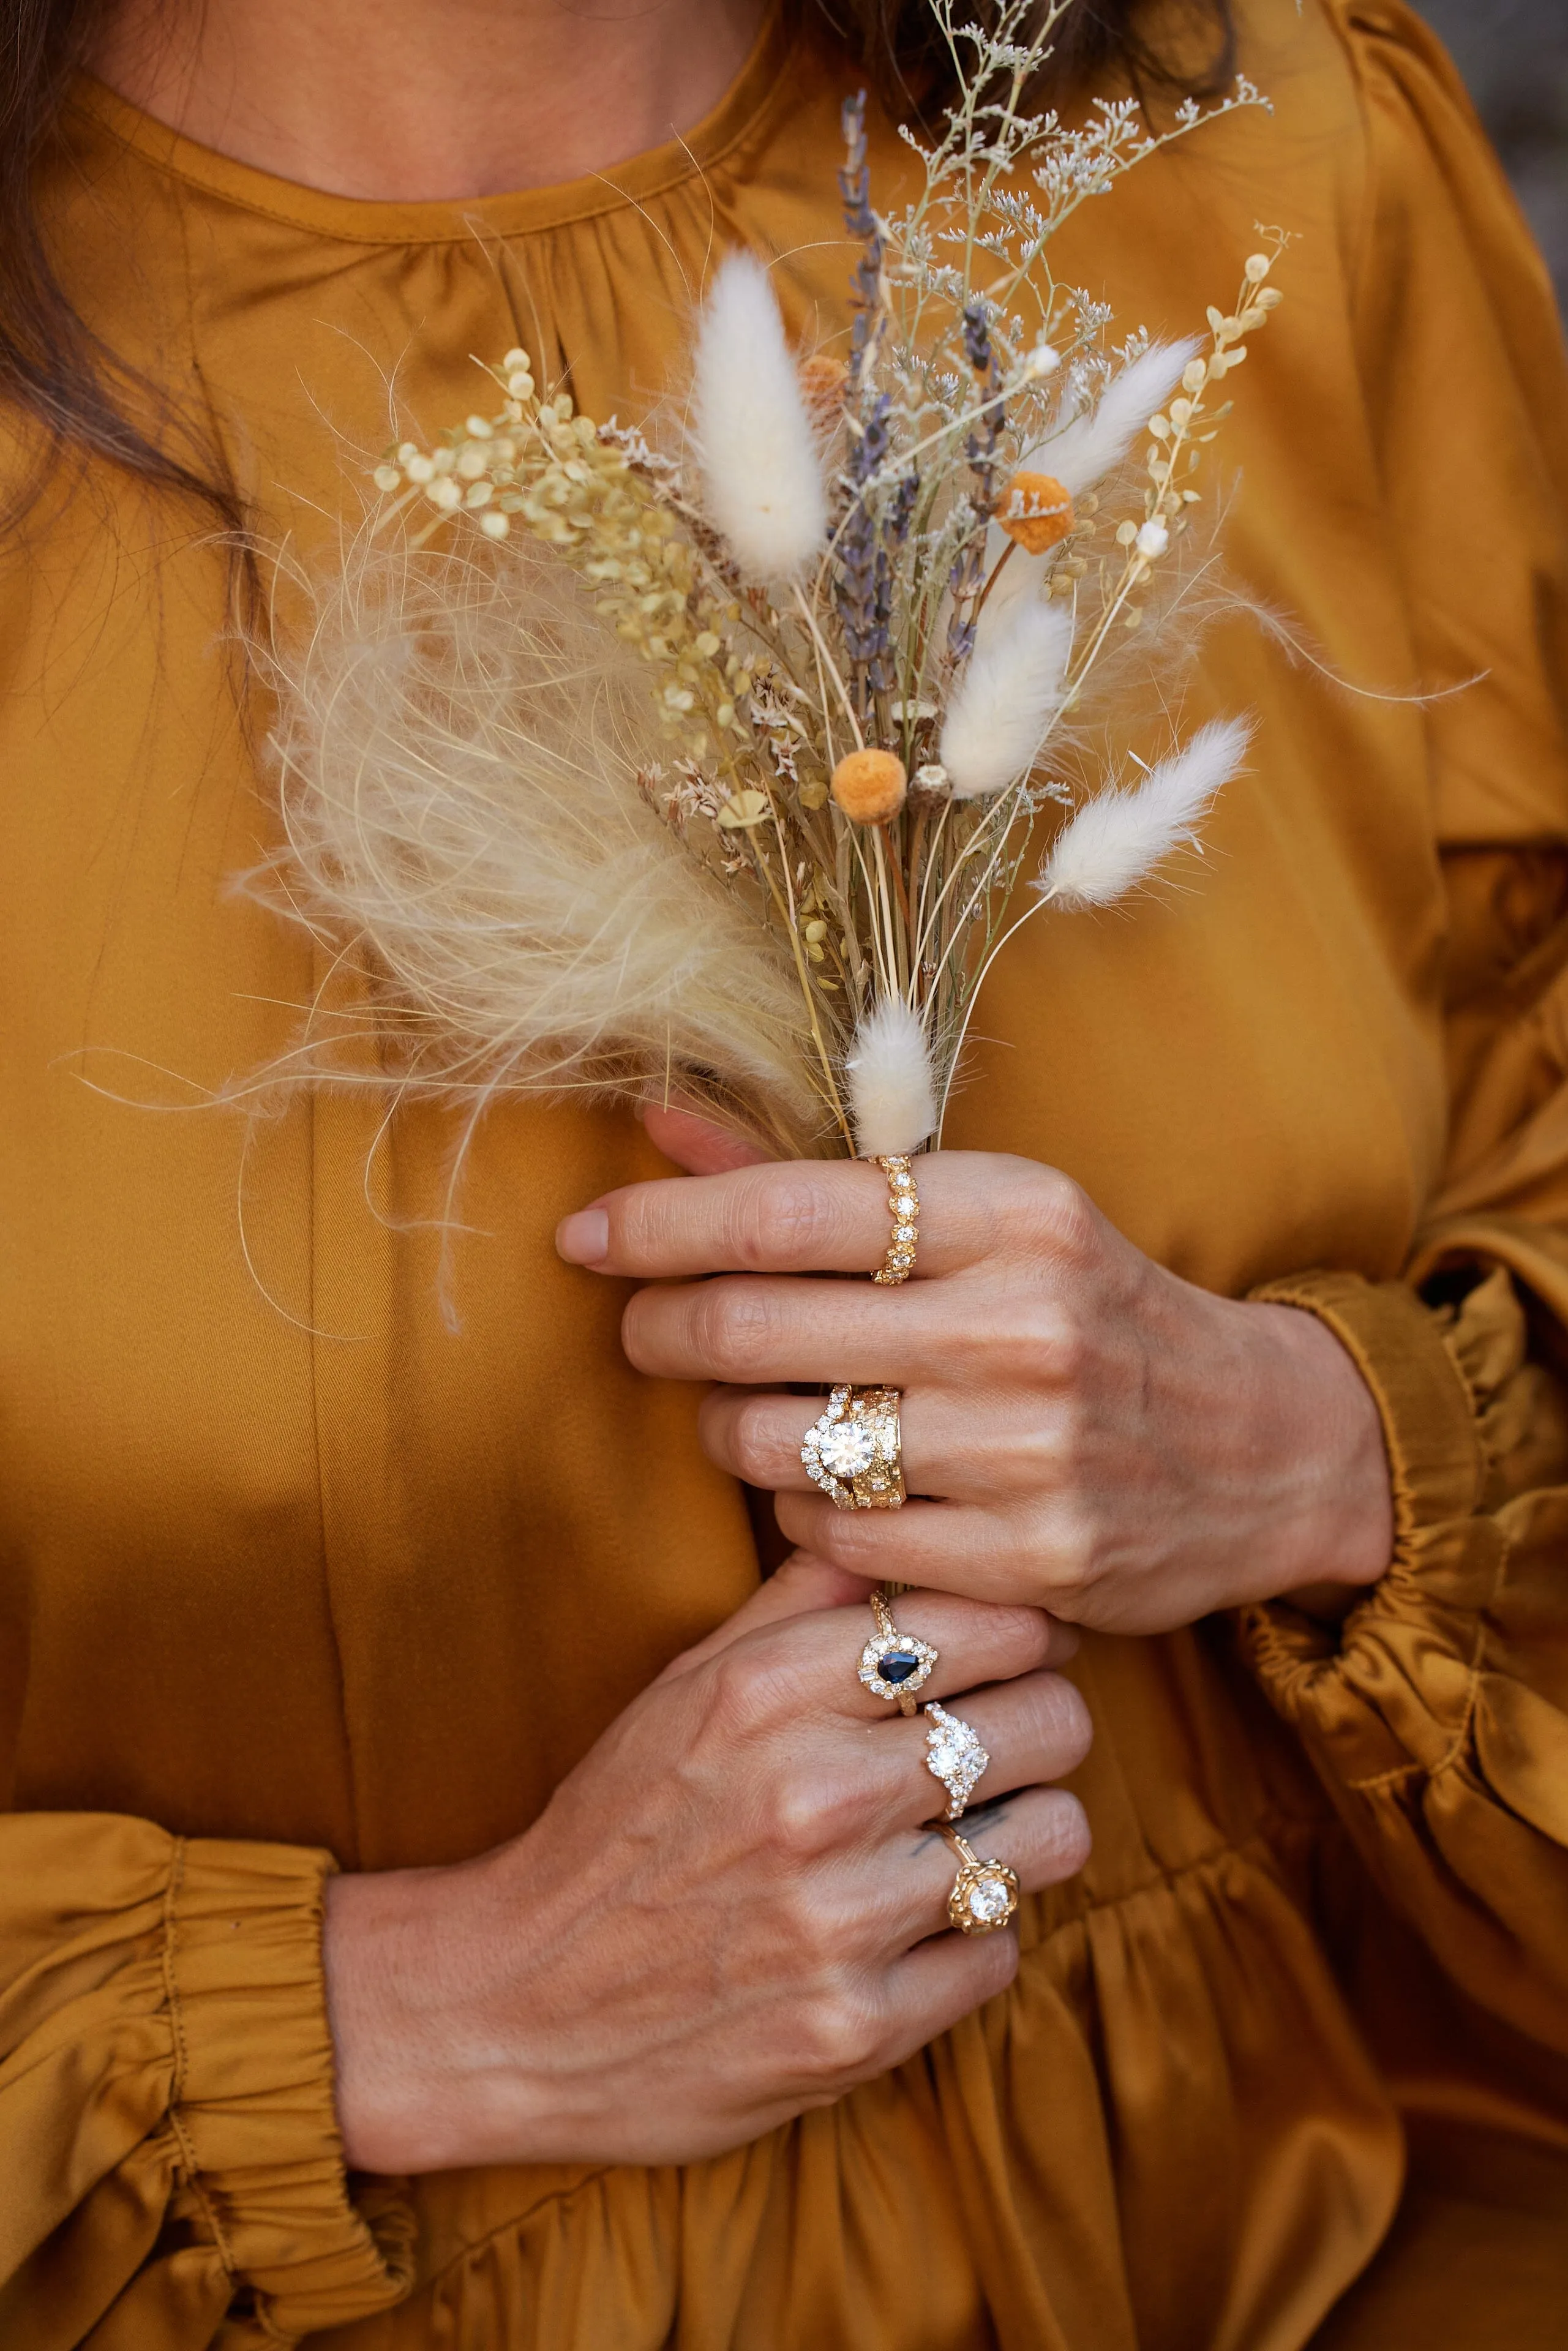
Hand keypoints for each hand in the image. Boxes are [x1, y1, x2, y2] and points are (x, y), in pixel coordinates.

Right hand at [323, 1559, 1090, 2171]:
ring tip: (965, 1836)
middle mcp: (809, 1795)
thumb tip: (911, 1520)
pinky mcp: (856, 2030)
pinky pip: (1002, 1953)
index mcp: (763, 1690)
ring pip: (1052, 1836)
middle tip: (997, 1746)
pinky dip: (971, 1939)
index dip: (1023, 1632)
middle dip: (1039, 1726)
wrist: (509, 2004)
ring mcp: (837, 1920)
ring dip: (1023, 1836)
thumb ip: (805, 1599)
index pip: (991, 1618)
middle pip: (1048, 1719)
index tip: (1005, 1655)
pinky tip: (910, 1928)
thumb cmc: (615, 1828)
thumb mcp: (689, 1683)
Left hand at [555, 1144, 1394, 1633]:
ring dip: (724, 1431)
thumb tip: (656, 1126)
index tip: (586, 1236)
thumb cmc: (1090, 1308)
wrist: (1262, 1445)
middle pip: (755, 1329)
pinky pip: (835, 1542)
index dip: (658, 1225)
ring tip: (744, 1413)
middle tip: (648, 1331)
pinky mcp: (1028, 1562)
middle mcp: (1022, 1325)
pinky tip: (829, 1488)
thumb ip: (813, 1180)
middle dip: (664, 1330)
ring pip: (777, 1448)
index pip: (784, 1210)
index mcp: (1012, 1212)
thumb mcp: (985, 1216)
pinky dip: (802, 1515)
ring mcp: (1027, 1453)